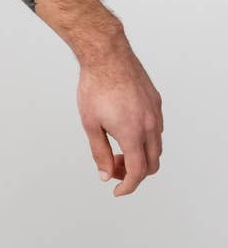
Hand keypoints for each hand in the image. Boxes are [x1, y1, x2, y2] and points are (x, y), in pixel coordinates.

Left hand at [77, 29, 163, 196]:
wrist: (106, 55)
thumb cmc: (94, 87)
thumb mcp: (90, 124)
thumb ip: (99, 152)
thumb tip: (105, 174)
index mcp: (133, 133)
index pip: (138, 171)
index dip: (128, 186)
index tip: (117, 192)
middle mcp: (150, 125)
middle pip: (151, 163)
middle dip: (133, 173)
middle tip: (112, 168)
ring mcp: (155, 112)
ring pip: (156, 146)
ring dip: (140, 155)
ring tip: (116, 149)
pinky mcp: (156, 102)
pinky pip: (156, 129)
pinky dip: (144, 139)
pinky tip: (125, 131)